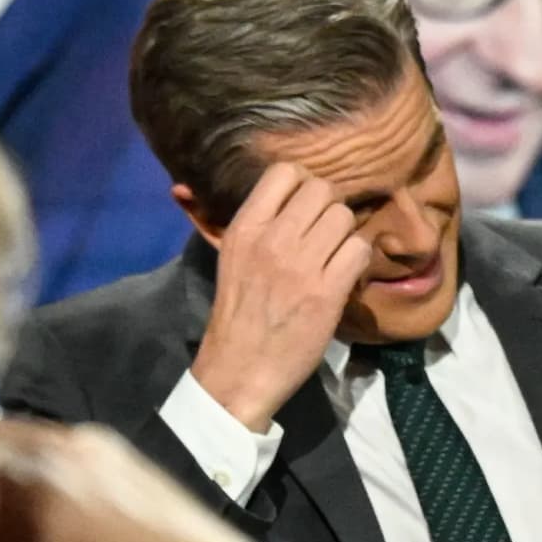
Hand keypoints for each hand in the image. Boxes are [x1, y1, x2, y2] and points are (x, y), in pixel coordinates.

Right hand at [187, 161, 372, 427]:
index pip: (285, 173)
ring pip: (344, 217)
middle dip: (329, 208)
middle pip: (323, 191)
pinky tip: (347, 274)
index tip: (305, 206)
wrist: (242, 368)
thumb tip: (182, 185)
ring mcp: (302, 265)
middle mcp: (273, 239)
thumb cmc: (237, 312)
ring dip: (346, 234)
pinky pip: (359, 250)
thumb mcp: (226, 256)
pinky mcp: (327, 293)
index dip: (304, 184)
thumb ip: (223, 219)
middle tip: (325, 233)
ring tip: (335, 254)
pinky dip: (359, 259)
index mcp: (244, 228)